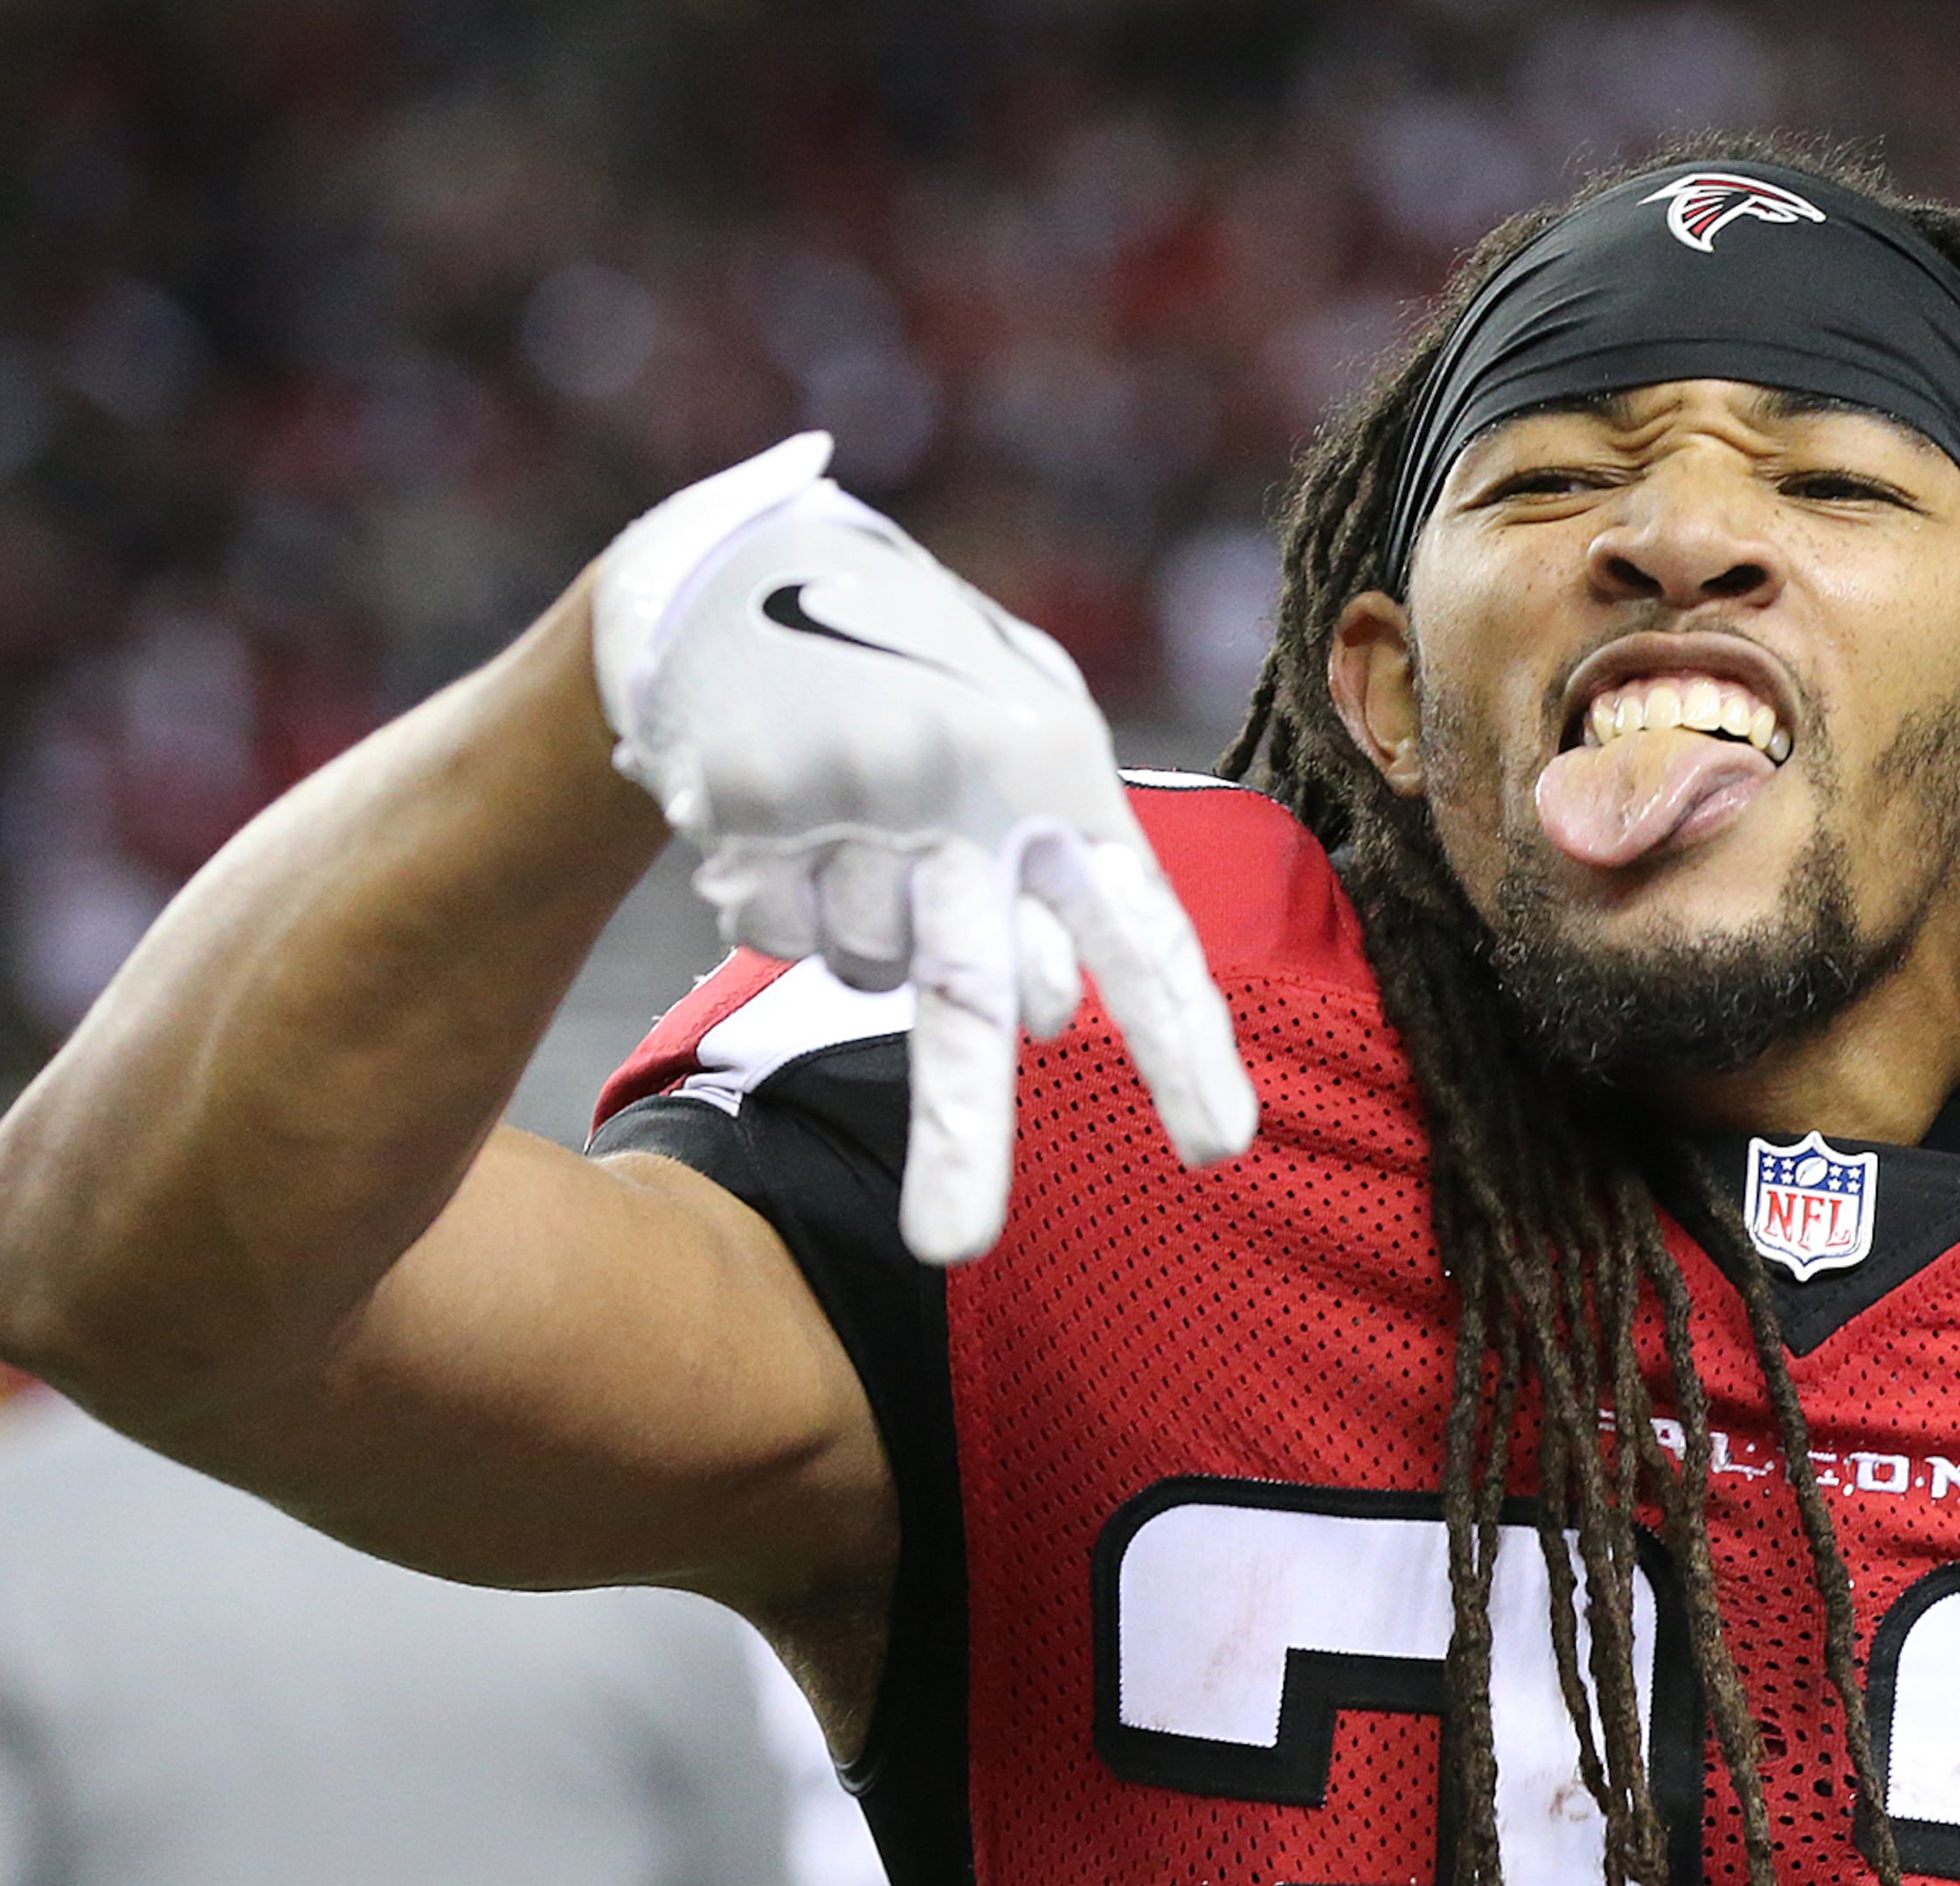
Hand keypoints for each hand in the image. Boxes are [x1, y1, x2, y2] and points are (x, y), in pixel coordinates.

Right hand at [593, 435, 1255, 1259]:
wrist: (737, 562)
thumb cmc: (923, 668)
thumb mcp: (1025, 724)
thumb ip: (1060, 862)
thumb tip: (1054, 1015)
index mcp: (1059, 768)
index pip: (1142, 933)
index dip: (1184, 1047)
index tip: (1221, 1152)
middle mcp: (962, 793)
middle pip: (967, 999)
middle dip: (960, 1138)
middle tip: (955, 1247)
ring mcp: (849, 801)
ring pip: (864, 967)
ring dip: (864, 931)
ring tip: (855, 825)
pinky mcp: (749, 808)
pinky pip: (772, 928)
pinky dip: (781, 897)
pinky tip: (783, 815)